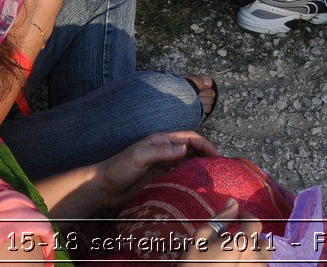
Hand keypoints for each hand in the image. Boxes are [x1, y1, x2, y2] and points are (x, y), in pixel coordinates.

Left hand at [96, 131, 218, 206]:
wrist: (104, 187)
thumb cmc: (119, 168)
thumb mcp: (140, 156)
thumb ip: (162, 152)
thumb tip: (185, 148)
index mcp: (162, 141)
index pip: (190, 138)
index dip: (205, 145)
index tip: (218, 156)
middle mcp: (165, 151)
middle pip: (192, 150)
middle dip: (207, 156)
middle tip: (221, 169)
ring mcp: (164, 166)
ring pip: (188, 164)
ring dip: (201, 168)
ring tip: (213, 179)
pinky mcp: (161, 179)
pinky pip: (180, 177)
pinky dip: (191, 179)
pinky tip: (197, 187)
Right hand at [181, 201, 273, 263]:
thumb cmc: (194, 264)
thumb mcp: (202, 239)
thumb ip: (221, 220)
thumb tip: (233, 202)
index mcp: (243, 244)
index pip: (255, 223)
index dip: (246, 216)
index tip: (236, 217)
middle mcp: (254, 259)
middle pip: (264, 242)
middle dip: (253, 237)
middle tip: (236, 238)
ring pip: (263, 258)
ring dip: (254, 252)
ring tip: (236, 253)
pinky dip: (250, 263)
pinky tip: (234, 263)